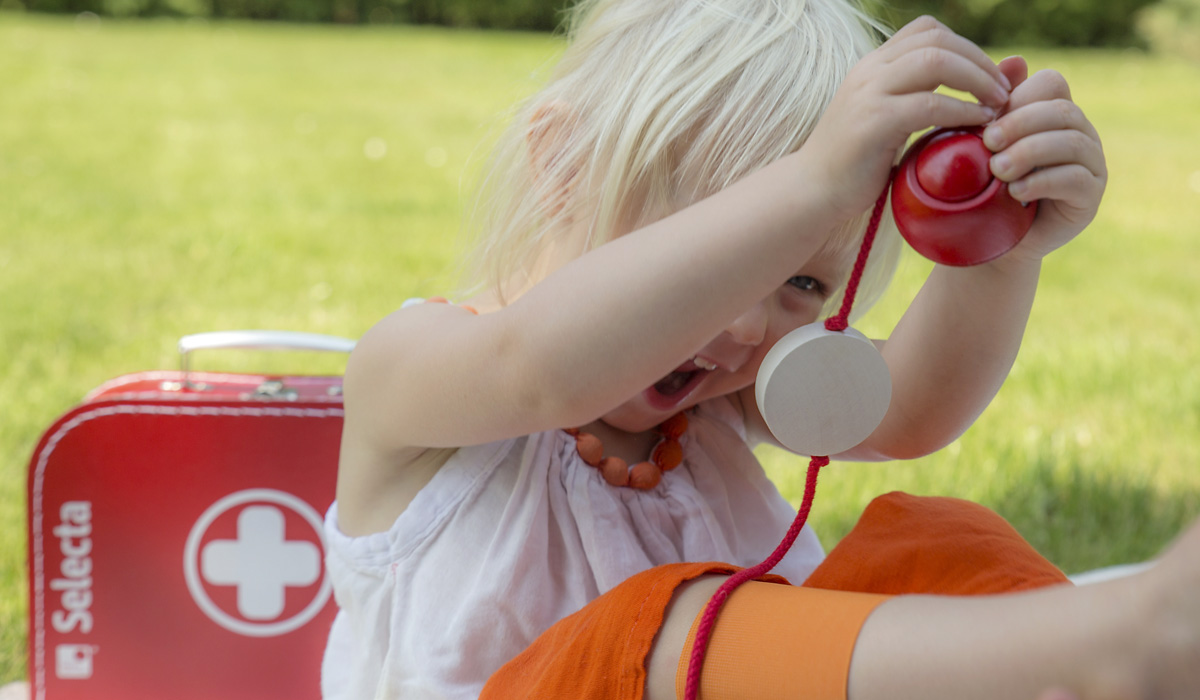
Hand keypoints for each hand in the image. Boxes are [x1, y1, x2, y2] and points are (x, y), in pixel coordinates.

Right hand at [803, 16, 1009, 220]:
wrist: (812, 190)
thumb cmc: (855, 163)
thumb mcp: (886, 118)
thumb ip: (921, 96)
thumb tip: (970, 87)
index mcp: (873, 66)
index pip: (927, 30)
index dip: (965, 46)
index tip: (985, 77)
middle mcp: (870, 71)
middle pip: (938, 40)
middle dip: (980, 62)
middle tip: (1003, 91)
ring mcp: (869, 93)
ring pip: (937, 62)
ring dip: (977, 80)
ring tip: (997, 105)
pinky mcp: (874, 122)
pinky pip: (930, 104)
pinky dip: (962, 111)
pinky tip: (978, 125)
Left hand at [983, 56, 1106, 264]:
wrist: (992, 240)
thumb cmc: (983, 186)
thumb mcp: (981, 144)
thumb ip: (995, 107)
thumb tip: (1015, 60)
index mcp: (1054, 113)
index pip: (1051, 83)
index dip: (1019, 98)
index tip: (984, 122)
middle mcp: (1080, 133)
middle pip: (1061, 110)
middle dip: (1020, 124)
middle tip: (987, 144)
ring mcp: (1091, 164)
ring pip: (1071, 141)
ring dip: (1029, 152)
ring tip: (996, 170)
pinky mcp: (1091, 196)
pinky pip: (1075, 179)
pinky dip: (1041, 181)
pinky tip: (1014, 192)